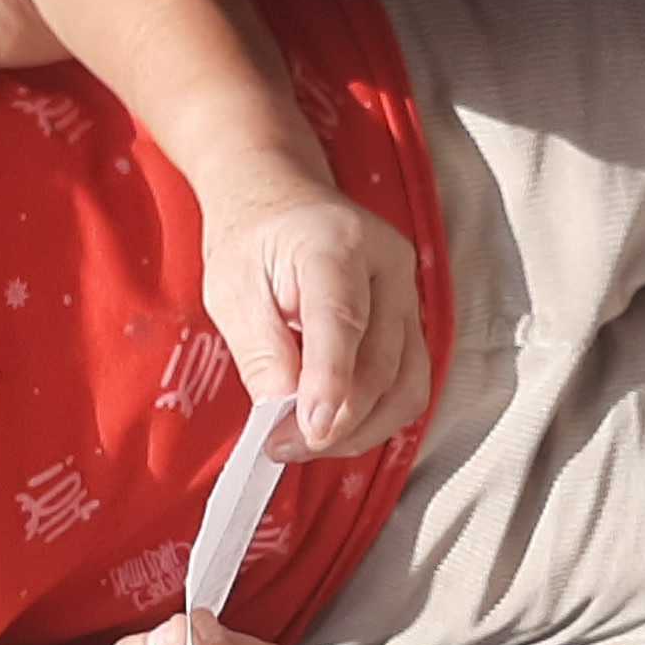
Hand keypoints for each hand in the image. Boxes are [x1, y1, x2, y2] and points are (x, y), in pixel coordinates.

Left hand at [200, 170, 429, 458]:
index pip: (342, 320)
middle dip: (337, 420)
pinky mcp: (413, 319)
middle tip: (283, 447)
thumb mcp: (231, 291)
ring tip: (307, 443)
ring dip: (362, 428)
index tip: (310, 429)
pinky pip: (409, 382)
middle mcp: (387, 265)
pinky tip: (336, 426)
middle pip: (381, 363)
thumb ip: (260, 351)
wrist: (281, 198)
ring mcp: (408, 293)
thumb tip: (282, 415)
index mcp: (334, 243)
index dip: (331, 381)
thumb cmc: (252, 239)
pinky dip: (376, 417)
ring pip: (407, 383)